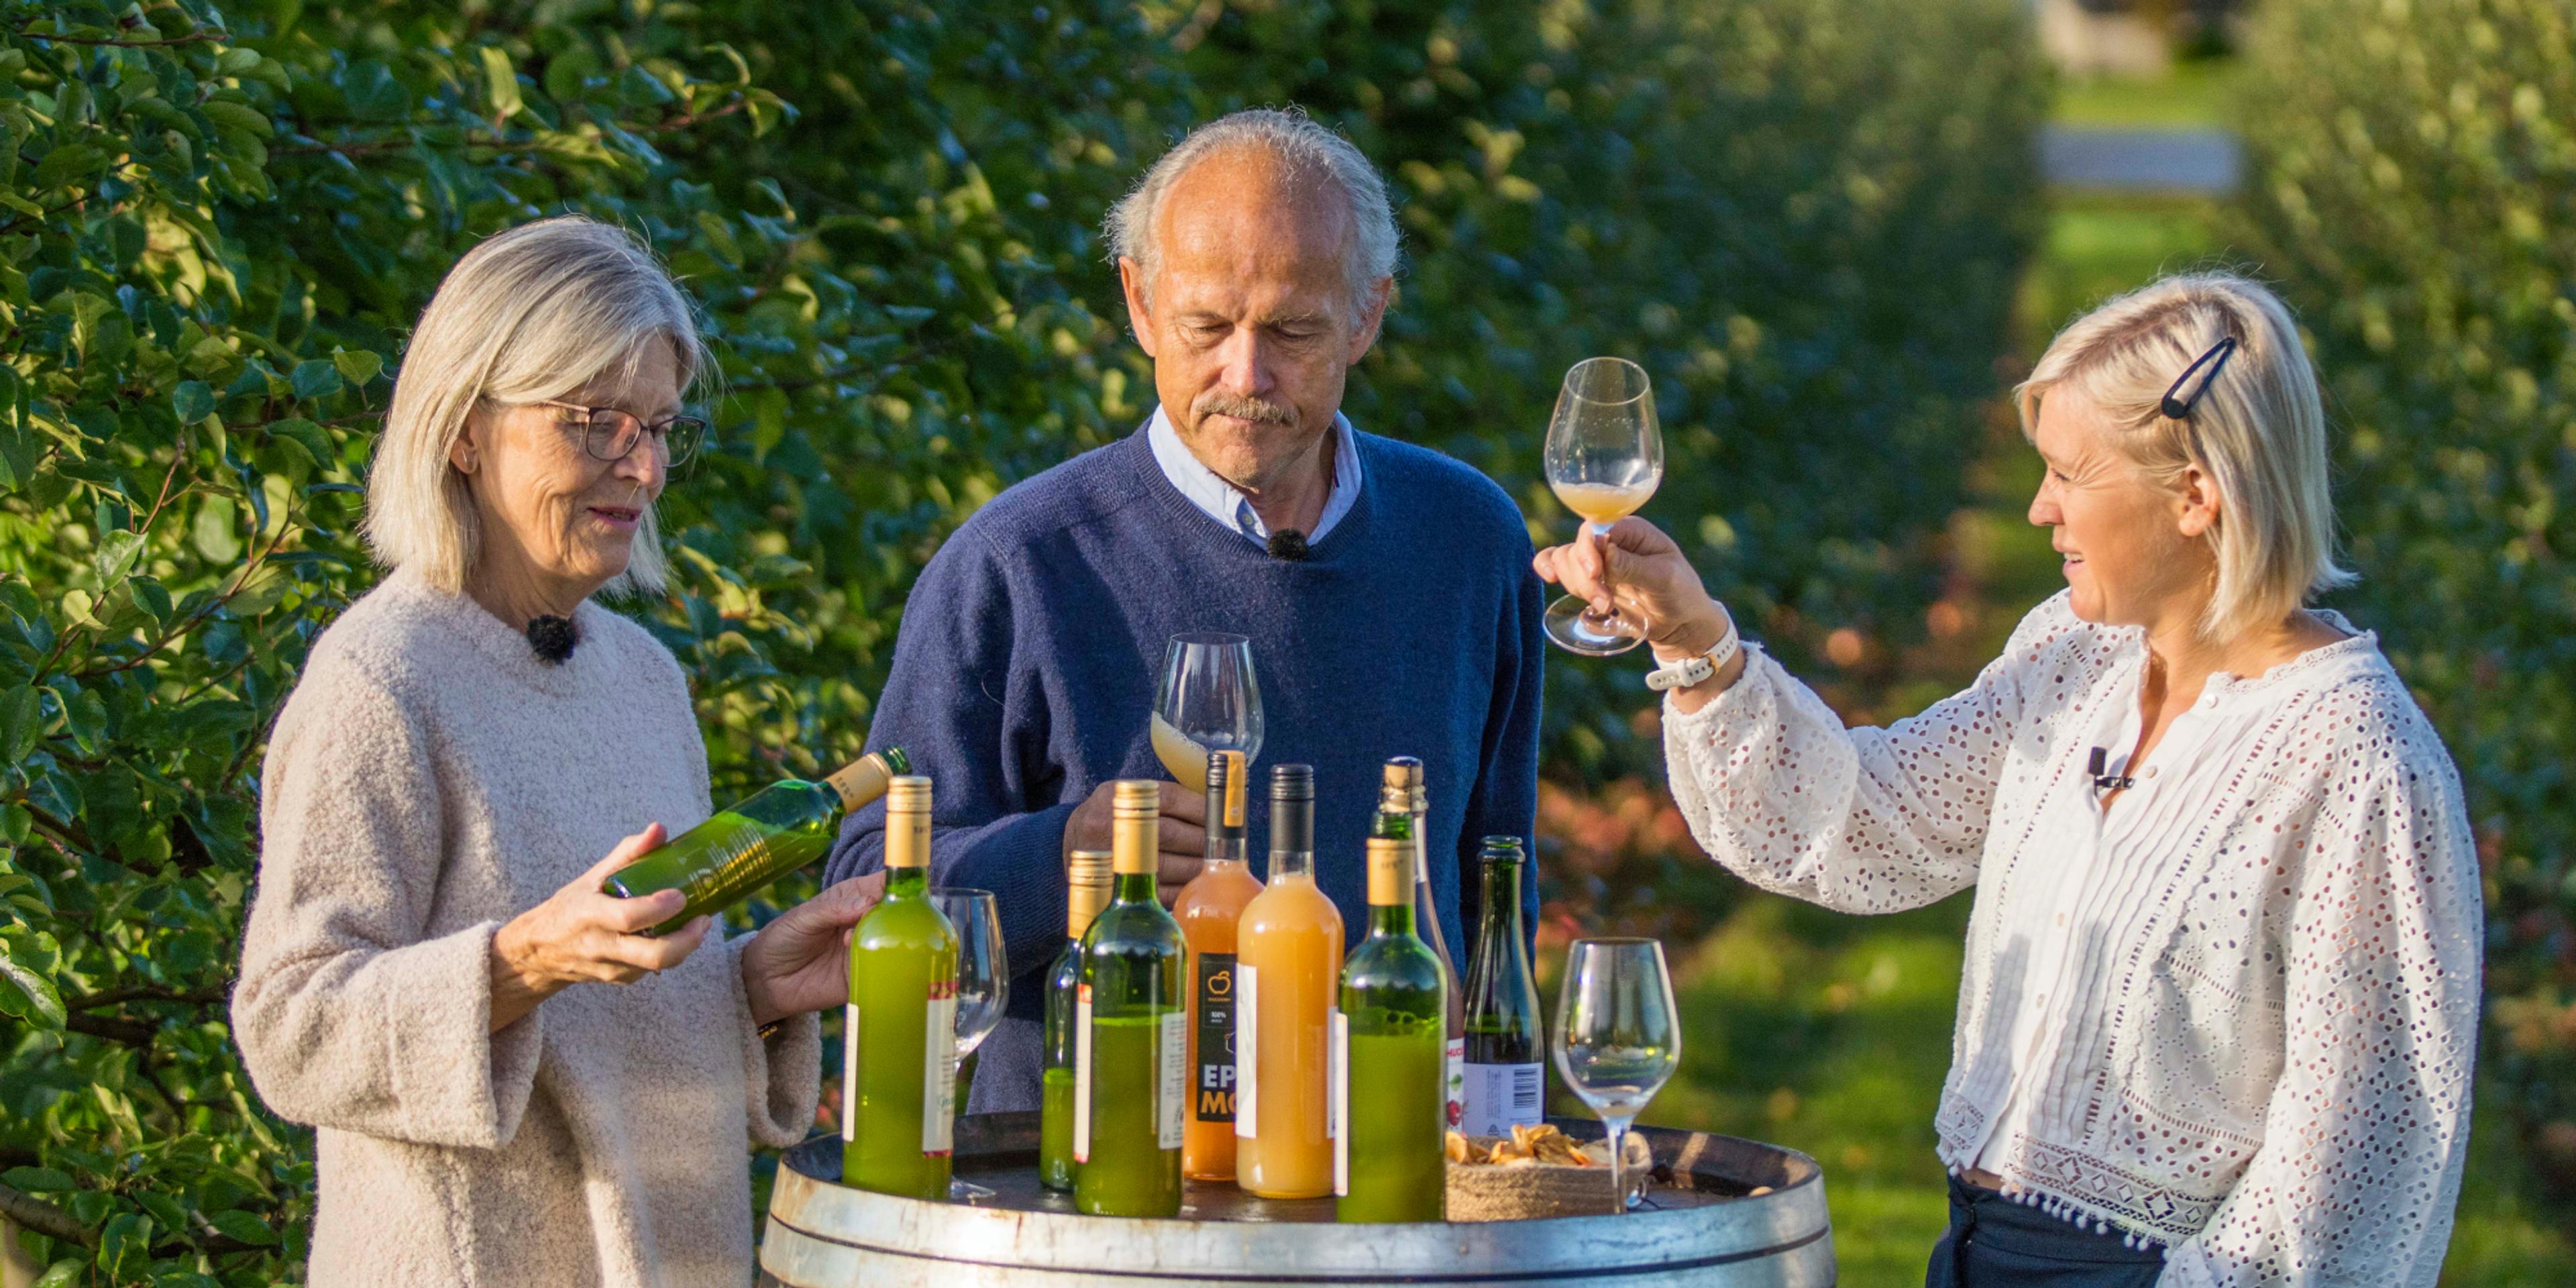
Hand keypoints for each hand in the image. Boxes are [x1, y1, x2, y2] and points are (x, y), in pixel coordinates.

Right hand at [490, 824, 712, 1031]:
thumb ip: (628, 853)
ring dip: (685, 946)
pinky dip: (670, 953)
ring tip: (697, 923)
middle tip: (704, 919)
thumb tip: (659, 829)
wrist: (541, 952)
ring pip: (658, 966)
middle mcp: (600, 946)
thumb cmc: (572, 906)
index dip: (660, 909)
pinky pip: (651, 970)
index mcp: (590, 915)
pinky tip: (675, 935)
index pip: (629, 917)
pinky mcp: (619, 980)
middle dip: (687, 940)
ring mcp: (610, 968)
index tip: (681, 896)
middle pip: (654, 956)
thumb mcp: (592, 876)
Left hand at [739, 873, 887, 1027]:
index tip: (899, 890)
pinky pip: (883, 971)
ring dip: (883, 939)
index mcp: (855, 897)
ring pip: (895, 941)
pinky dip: (881, 967)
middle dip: (894, 914)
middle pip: (898, 913)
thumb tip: (868, 903)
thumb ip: (834, 909)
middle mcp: (867, 921)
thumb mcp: (804, 917)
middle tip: (875, 918)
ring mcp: (869, 948)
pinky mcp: (865, 975)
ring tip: (849, 941)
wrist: (766, 979)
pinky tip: (860, 963)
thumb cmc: (783, 938)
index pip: (885, 884)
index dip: (898, 883)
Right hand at [1063, 780, 1208, 904]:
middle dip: (1204, 841)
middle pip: (1172, 834)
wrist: (1070, 842)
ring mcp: (1114, 858)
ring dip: (1198, 867)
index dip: (1200, 808)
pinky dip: (1184, 889)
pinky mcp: (1118, 886)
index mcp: (1121, 796)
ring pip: (1168, 866)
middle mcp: (1114, 825)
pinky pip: (1160, 891)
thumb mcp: (1129, 794)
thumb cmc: (1113, 815)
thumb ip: (1165, 798)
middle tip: (1224, 846)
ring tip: (1215, 866)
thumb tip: (1215, 808)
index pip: (1170, 798)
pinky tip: (1197, 885)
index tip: (1220, 817)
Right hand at [1533, 516, 1733, 659]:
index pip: (1596, 528)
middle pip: (1577, 547)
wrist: (1680, 623)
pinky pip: (1559, 567)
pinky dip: (1549, 569)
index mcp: (1632, 530)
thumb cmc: (1681, 593)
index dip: (1589, 549)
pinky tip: (1549, 579)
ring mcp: (1598, 559)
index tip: (1597, 574)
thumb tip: (1603, 549)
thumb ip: (1632, 565)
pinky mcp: (1589, 578)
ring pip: (1565, 561)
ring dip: (1577, 585)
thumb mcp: (1664, 579)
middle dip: (1585, 578)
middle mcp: (1611, 539)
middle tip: (1607, 603)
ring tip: (1606, 607)